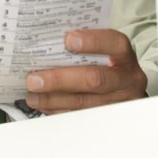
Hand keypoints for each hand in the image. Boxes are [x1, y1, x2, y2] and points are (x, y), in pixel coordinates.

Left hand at [25, 29, 146, 114]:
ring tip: (32, 95)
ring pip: (84, 103)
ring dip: (53, 100)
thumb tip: (45, 40)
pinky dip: (58, 111)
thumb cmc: (104, 61)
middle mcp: (125, 79)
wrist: (124, 87)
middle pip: (94, 79)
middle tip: (34, 79)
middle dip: (60, 79)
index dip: (92, 41)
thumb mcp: (101, 49)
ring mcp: (118, 101)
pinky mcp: (107, 117)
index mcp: (123, 54)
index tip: (68, 39)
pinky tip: (42, 105)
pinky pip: (80, 117)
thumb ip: (80, 42)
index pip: (114, 43)